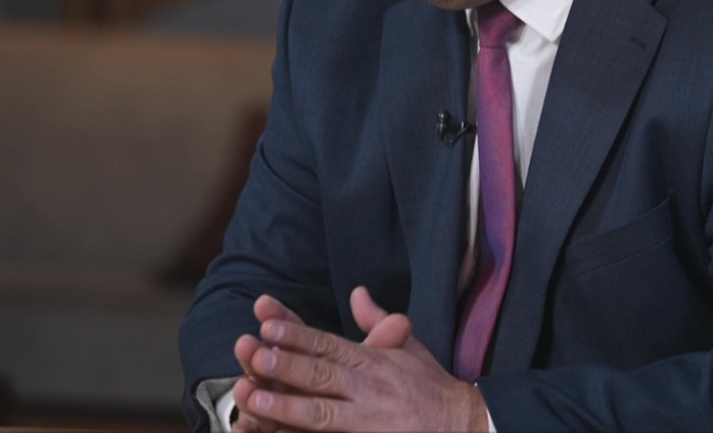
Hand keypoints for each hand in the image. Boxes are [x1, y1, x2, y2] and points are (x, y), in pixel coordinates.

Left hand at [234, 287, 486, 431]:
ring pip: (320, 412)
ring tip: (252, 397)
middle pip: (320, 374)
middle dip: (285, 364)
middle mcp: (368, 388)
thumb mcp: (408, 349)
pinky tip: (276, 432)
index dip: (298, 334)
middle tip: (253, 352)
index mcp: (374, 362)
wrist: (461, 424)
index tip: (268, 323)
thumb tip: (356, 293)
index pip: (329, 344)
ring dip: (285, 404)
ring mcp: (367, 420)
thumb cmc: (429, 387)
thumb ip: (377, 323)